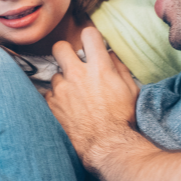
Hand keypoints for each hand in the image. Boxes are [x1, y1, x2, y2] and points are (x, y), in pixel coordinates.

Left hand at [45, 27, 139, 167]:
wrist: (107, 146)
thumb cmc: (123, 119)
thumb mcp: (130, 90)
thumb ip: (119, 68)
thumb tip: (110, 54)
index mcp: (99, 67)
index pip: (88, 34)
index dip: (90, 37)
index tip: (91, 44)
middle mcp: (77, 74)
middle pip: (59, 47)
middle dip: (65, 52)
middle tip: (72, 63)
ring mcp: (62, 90)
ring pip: (55, 74)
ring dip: (63, 81)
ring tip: (74, 95)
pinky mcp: (52, 105)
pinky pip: (49, 94)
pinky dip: (57, 99)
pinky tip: (68, 108)